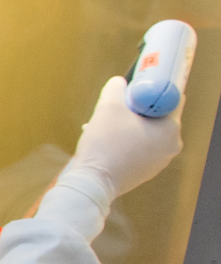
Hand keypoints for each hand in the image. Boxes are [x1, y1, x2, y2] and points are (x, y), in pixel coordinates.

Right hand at [65, 74, 183, 203]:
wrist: (92, 181)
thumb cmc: (105, 143)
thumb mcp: (108, 106)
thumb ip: (117, 88)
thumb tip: (120, 83)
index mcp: (171, 129)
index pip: (171, 98)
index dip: (154, 88)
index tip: (137, 87)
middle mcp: (171, 146)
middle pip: (158, 116)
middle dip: (138, 109)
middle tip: (118, 107)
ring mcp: (160, 161)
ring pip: (148, 133)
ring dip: (130, 125)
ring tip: (107, 126)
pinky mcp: (146, 171)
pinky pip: (140, 148)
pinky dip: (127, 141)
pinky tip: (108, 141)